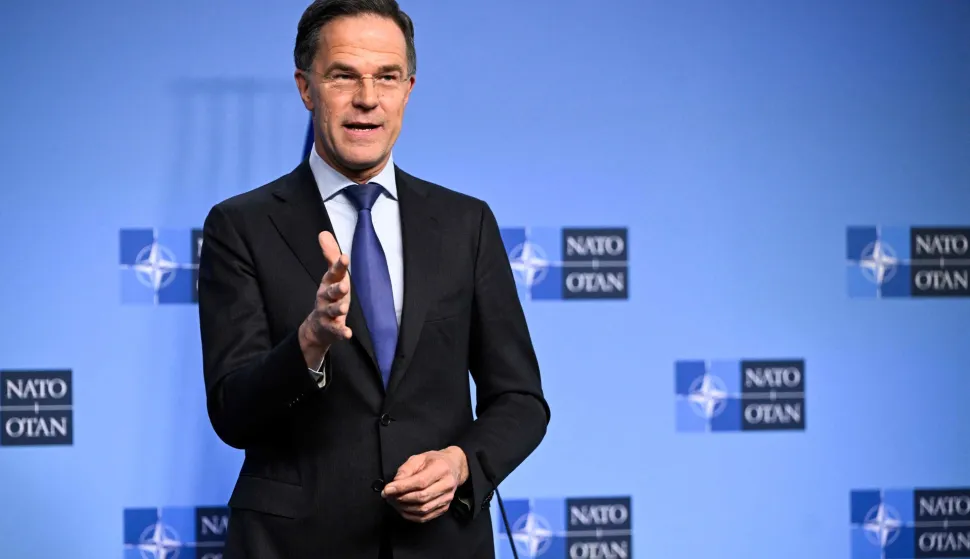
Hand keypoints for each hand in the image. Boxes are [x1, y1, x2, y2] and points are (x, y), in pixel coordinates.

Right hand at [299, 231, 351, 365]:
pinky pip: (336, 330)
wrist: (317, 327)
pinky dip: (341, 332)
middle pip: (331, 292)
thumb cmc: (329, 296)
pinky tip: (347, 333)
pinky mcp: (331, 328)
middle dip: (337, 288)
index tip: (345, 257)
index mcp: (328, 283)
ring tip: (345, 308)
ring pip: (332, 310)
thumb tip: (323, 233)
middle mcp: (325, 297)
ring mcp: (327, 313)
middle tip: (344, 285)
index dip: (339, 265)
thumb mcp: (332, 276)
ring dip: (338, 308)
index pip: (334, 272)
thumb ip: (330, 256)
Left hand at [382, 447, 468, 522]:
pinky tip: (402, 509)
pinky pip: (425, 517)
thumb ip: (406, 470)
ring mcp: (447, 498)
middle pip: (422, 497)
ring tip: (394, 502)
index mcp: (441, 468)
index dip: (402, 487)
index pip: (420, 482)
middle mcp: (447, 484)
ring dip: (404, 508)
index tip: (387, 490)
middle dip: (401, 498)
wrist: (453, 467)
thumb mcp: (418, 458)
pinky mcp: (444, 507)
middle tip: (388, 496)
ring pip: (423, 509)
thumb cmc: (434, 461)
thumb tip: (394, 485)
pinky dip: (411, 515)